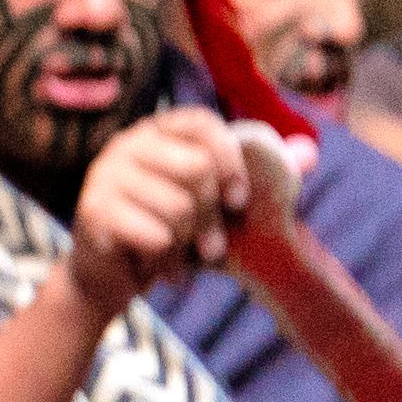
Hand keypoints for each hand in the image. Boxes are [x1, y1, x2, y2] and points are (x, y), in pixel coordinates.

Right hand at [61, 109, 299, 311]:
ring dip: (188, 245)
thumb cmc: (167, 232)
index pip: (202, 122)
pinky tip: (159, 269)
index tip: (239, 200)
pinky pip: (154, 235)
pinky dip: (166, 262)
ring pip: (177, 208)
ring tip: (180, 258)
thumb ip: (257, 176)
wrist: (109, 278)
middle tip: (212, 247)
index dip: (230, 158)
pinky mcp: (92, 212)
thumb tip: (309, 154)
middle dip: (211, 216)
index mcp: (156, 131)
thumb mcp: (211, 204)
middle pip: (195, 168)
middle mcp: (127, 145)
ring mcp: (105, 176)